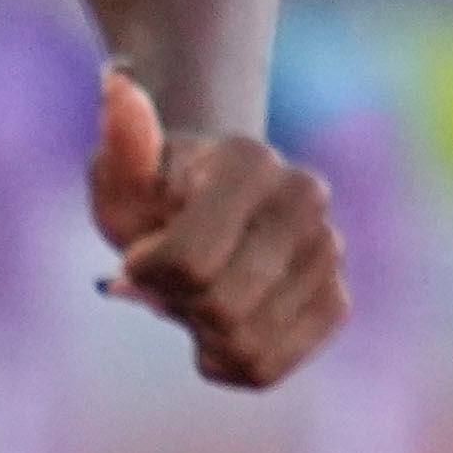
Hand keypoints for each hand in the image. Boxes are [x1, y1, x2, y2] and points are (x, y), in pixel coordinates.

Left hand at [88, 63, 349, 389]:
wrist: (205, 211)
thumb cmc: (153, 194)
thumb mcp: (122, 174)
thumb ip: (124, 142)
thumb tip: (116, 84)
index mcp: (251, 160)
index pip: (187, 261)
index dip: (143, 272)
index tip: (136, 252)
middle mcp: (306, 197)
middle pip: (218, 307)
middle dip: (175, 304)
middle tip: (167, 278)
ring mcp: (329, 249)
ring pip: (244, 344)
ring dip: (201, 334)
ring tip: (199, 296)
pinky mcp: (335, 300)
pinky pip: (266, 368)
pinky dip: (230, 360)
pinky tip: (222, 326)